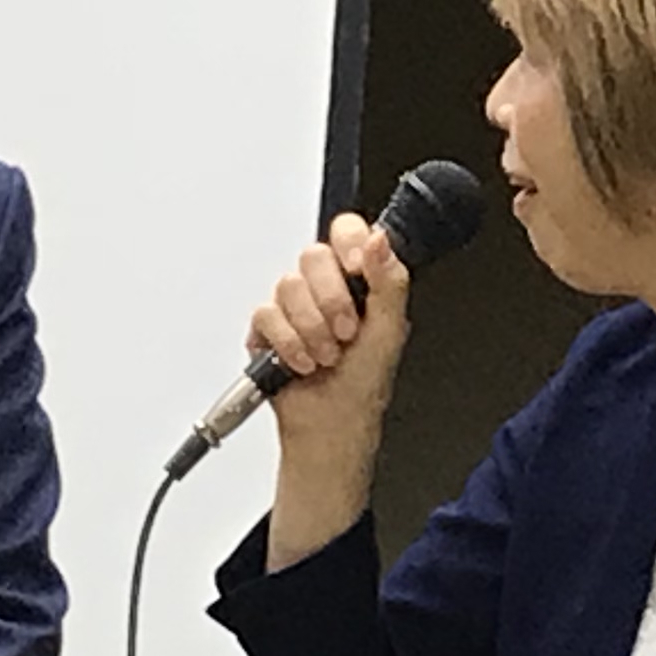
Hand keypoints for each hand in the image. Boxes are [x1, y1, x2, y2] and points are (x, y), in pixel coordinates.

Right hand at [256, 215, 408, 569]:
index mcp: (358, 279)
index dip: (348, 242)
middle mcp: (325, 287)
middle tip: (346, 330)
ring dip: (312, 328)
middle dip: (332, 299)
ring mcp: (294, 306)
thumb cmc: (364, 383)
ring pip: (288, 285)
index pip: (347, 230)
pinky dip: (288, 343)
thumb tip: (380, 240)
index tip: (356, 268)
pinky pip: (265, 314)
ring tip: (326, 354)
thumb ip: (389, 280)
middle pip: (313, 255)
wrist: (332, 426)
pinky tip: (302, 362)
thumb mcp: (389, 330)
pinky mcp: (266, 327)